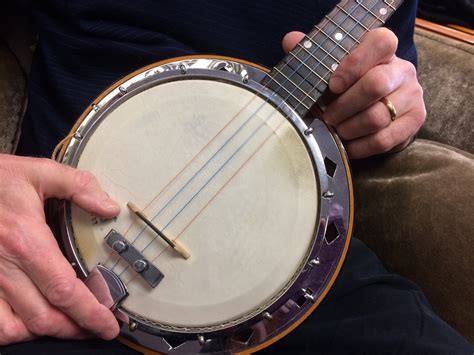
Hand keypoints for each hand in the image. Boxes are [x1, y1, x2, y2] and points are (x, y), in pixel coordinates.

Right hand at [0, 154, 119, 344]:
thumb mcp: (37, 172)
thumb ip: (76, 186)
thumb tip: (108, 207)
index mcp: (25, 240)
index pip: (64, 289)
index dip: (90, 313)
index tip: (109, 324)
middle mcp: (3, 267)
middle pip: (43, 317)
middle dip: (75, 329)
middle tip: (97, 327)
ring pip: (14, 328)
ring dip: (45, 332)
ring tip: (69, 325)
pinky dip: (13, 330)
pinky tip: (31, 321)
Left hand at [282, 28, 425, 158]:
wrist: (380, 109)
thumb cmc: (350, 87)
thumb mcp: (334, 70)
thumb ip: (315, 55)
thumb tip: (290, 40)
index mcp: (383, 50)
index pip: (379, 43)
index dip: (353, 65)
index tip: (332, 85)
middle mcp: (403, 70)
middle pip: (375, 84)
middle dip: (343, 106)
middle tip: (328, 116)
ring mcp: (412, 96)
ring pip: (377, 116)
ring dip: (349, 128)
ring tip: (337, 130)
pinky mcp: (415, 121)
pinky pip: (383, 140)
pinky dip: (359, 146)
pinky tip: (348, 145)